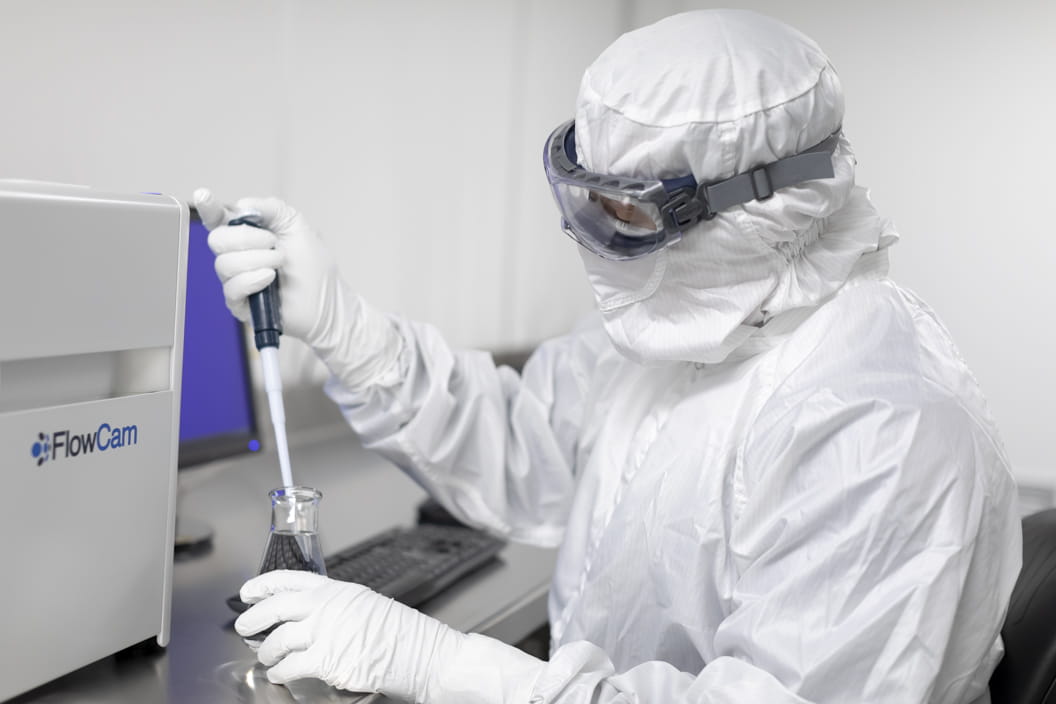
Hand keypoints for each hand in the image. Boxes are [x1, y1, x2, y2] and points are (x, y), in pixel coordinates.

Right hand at [193, 189, 402, 389]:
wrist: (326, 300)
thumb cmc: (312, 265)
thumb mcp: (296, 225)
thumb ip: (271, 209)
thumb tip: (242, 205)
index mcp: (247, 234)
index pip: (218, 219)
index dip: (207, 207)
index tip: (203, 196)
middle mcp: (237, 255)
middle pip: (216, 239)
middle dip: (247, 238)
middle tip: (274, 244)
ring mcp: (236, 279)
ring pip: (224, 264)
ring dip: (258, 259)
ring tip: (280, 263)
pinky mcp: (240, 303)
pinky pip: (232, 288)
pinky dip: (253, 279)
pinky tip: (270, 279)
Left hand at [236, 571, 542, 703]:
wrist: (424, 655)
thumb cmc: (402, 635)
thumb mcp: (367, 606)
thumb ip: (337, 607)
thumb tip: (308, 617)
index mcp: (339, 589)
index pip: (291, 578)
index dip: (264, 584)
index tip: (248, 591)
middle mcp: (330, 606)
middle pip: (277, 607)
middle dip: (253, 618)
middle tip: (243, 627)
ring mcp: (328, 632)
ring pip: (278, 640)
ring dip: (266, 652)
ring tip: (265, 659)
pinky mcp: (328, 660)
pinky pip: (290, 665)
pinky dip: (280, 672)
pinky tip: (278, 675)